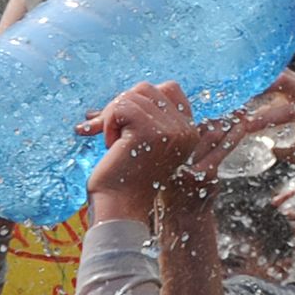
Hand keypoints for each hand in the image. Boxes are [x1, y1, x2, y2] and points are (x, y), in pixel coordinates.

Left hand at [78, 81, 207, 219]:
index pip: (169, 89)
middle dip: (120, 106)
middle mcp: (185, 130)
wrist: (119, 205)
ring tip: (114, 142)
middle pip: (147, 89)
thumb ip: (143, 118)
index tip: (122, 121)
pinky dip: (107, 123)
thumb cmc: (123, 176)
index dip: (139, 99)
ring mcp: (170, 131)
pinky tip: (111, 145)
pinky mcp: (150, 133)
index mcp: (188, 131)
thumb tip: (120, 96)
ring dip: (111, 117)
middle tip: (111, 133)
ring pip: (131, 96)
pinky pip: (121, 107)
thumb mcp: (141, 143)